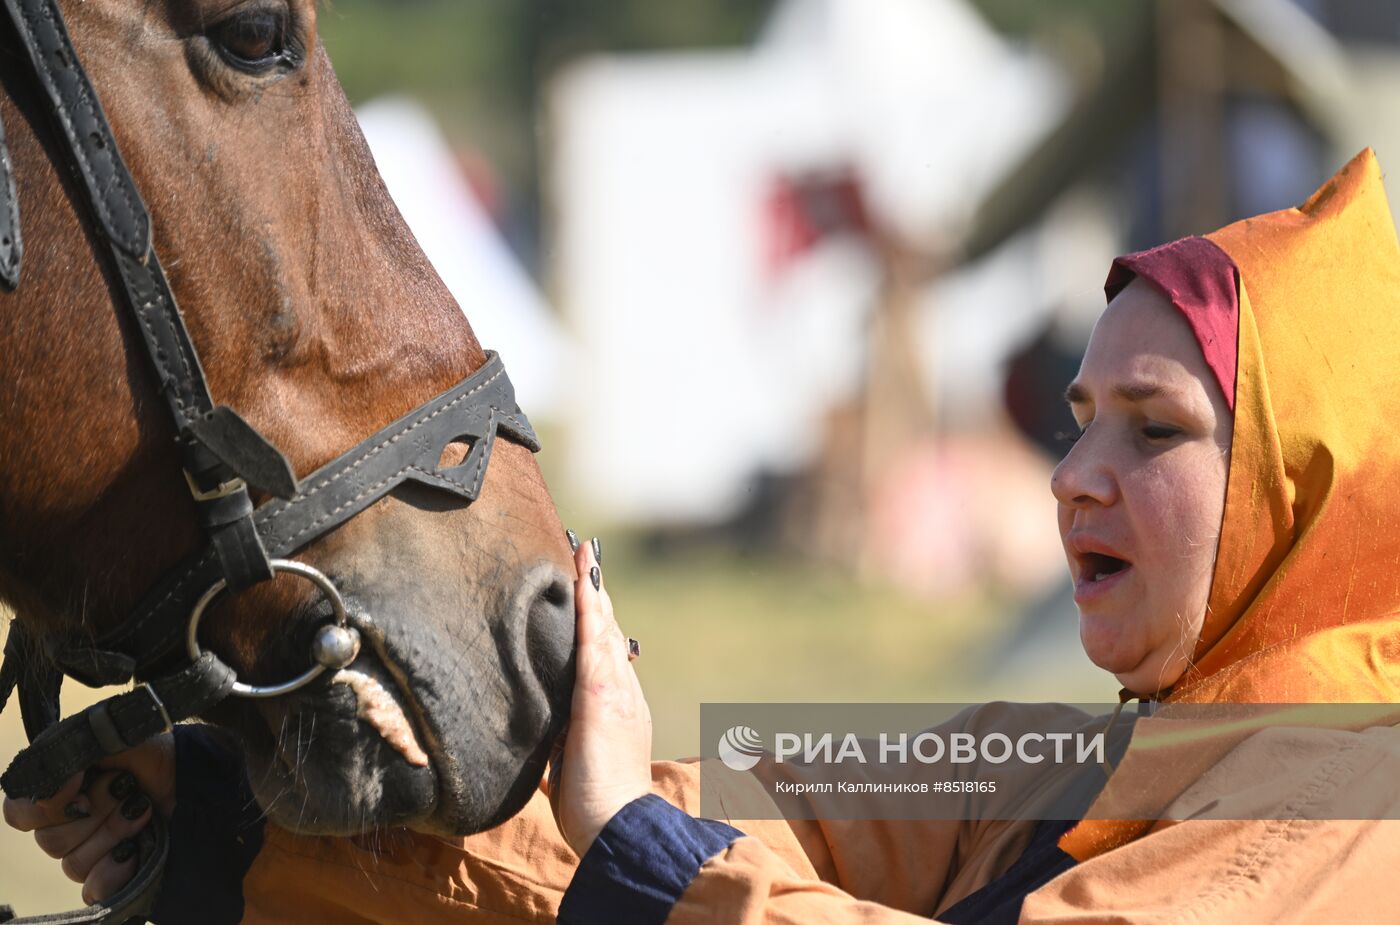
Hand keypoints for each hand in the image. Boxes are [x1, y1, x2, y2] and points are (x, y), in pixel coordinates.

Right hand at [2, 732, 174, 903]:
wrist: (197, 772)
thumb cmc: (154, 752)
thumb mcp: (114, 737)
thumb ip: (75, 755)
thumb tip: (54, 787)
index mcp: (60, 791)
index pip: (20, 813)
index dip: (43, 805)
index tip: (78, 784)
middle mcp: (70, 823)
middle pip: (50, 841)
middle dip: (96, 812)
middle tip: (127, 789)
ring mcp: (92, 851)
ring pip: (73, 864)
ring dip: (112, 833)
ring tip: (143, 809)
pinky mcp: (115, 873)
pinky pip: (94, 890)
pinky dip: (115, 870)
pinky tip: (135, 850)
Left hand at [548, 539, 652, 856]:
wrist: (618, 826)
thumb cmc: (595, 808)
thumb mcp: (570, 766)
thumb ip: (557, 745)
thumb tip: (537, 740)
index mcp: (616, 707)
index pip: (601, 654)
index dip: (594, 620)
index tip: (585, 591)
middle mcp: (622, 690)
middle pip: (606, 631)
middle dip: (595, 593)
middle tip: (584, 553)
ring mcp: (615, 689)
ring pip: (601, 626)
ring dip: (591, 587)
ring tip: (582, 550)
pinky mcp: (600, 693)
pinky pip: (593, 637)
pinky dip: (589, 605)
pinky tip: (582, 578)